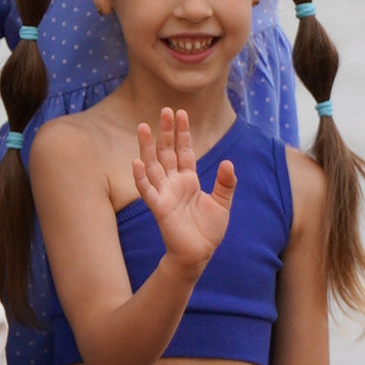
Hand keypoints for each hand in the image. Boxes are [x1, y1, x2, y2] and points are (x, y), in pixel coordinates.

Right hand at [132, 110, 236, 276]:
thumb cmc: (208, 230)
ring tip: (144, 126)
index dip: (182, 133)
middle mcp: (173, 183)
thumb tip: (228, 162)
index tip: (181, 113)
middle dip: (166, 132)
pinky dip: (141, 177)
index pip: (184, 151)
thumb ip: (225, 183)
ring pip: (153, 165)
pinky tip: (136, 162)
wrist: (199, 254)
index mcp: (188, 180)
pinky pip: (147, 190)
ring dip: (147, 147)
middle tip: (165, 110)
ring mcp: (164, 193)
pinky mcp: (159, 207)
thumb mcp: (222, 204)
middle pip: (167, 152)